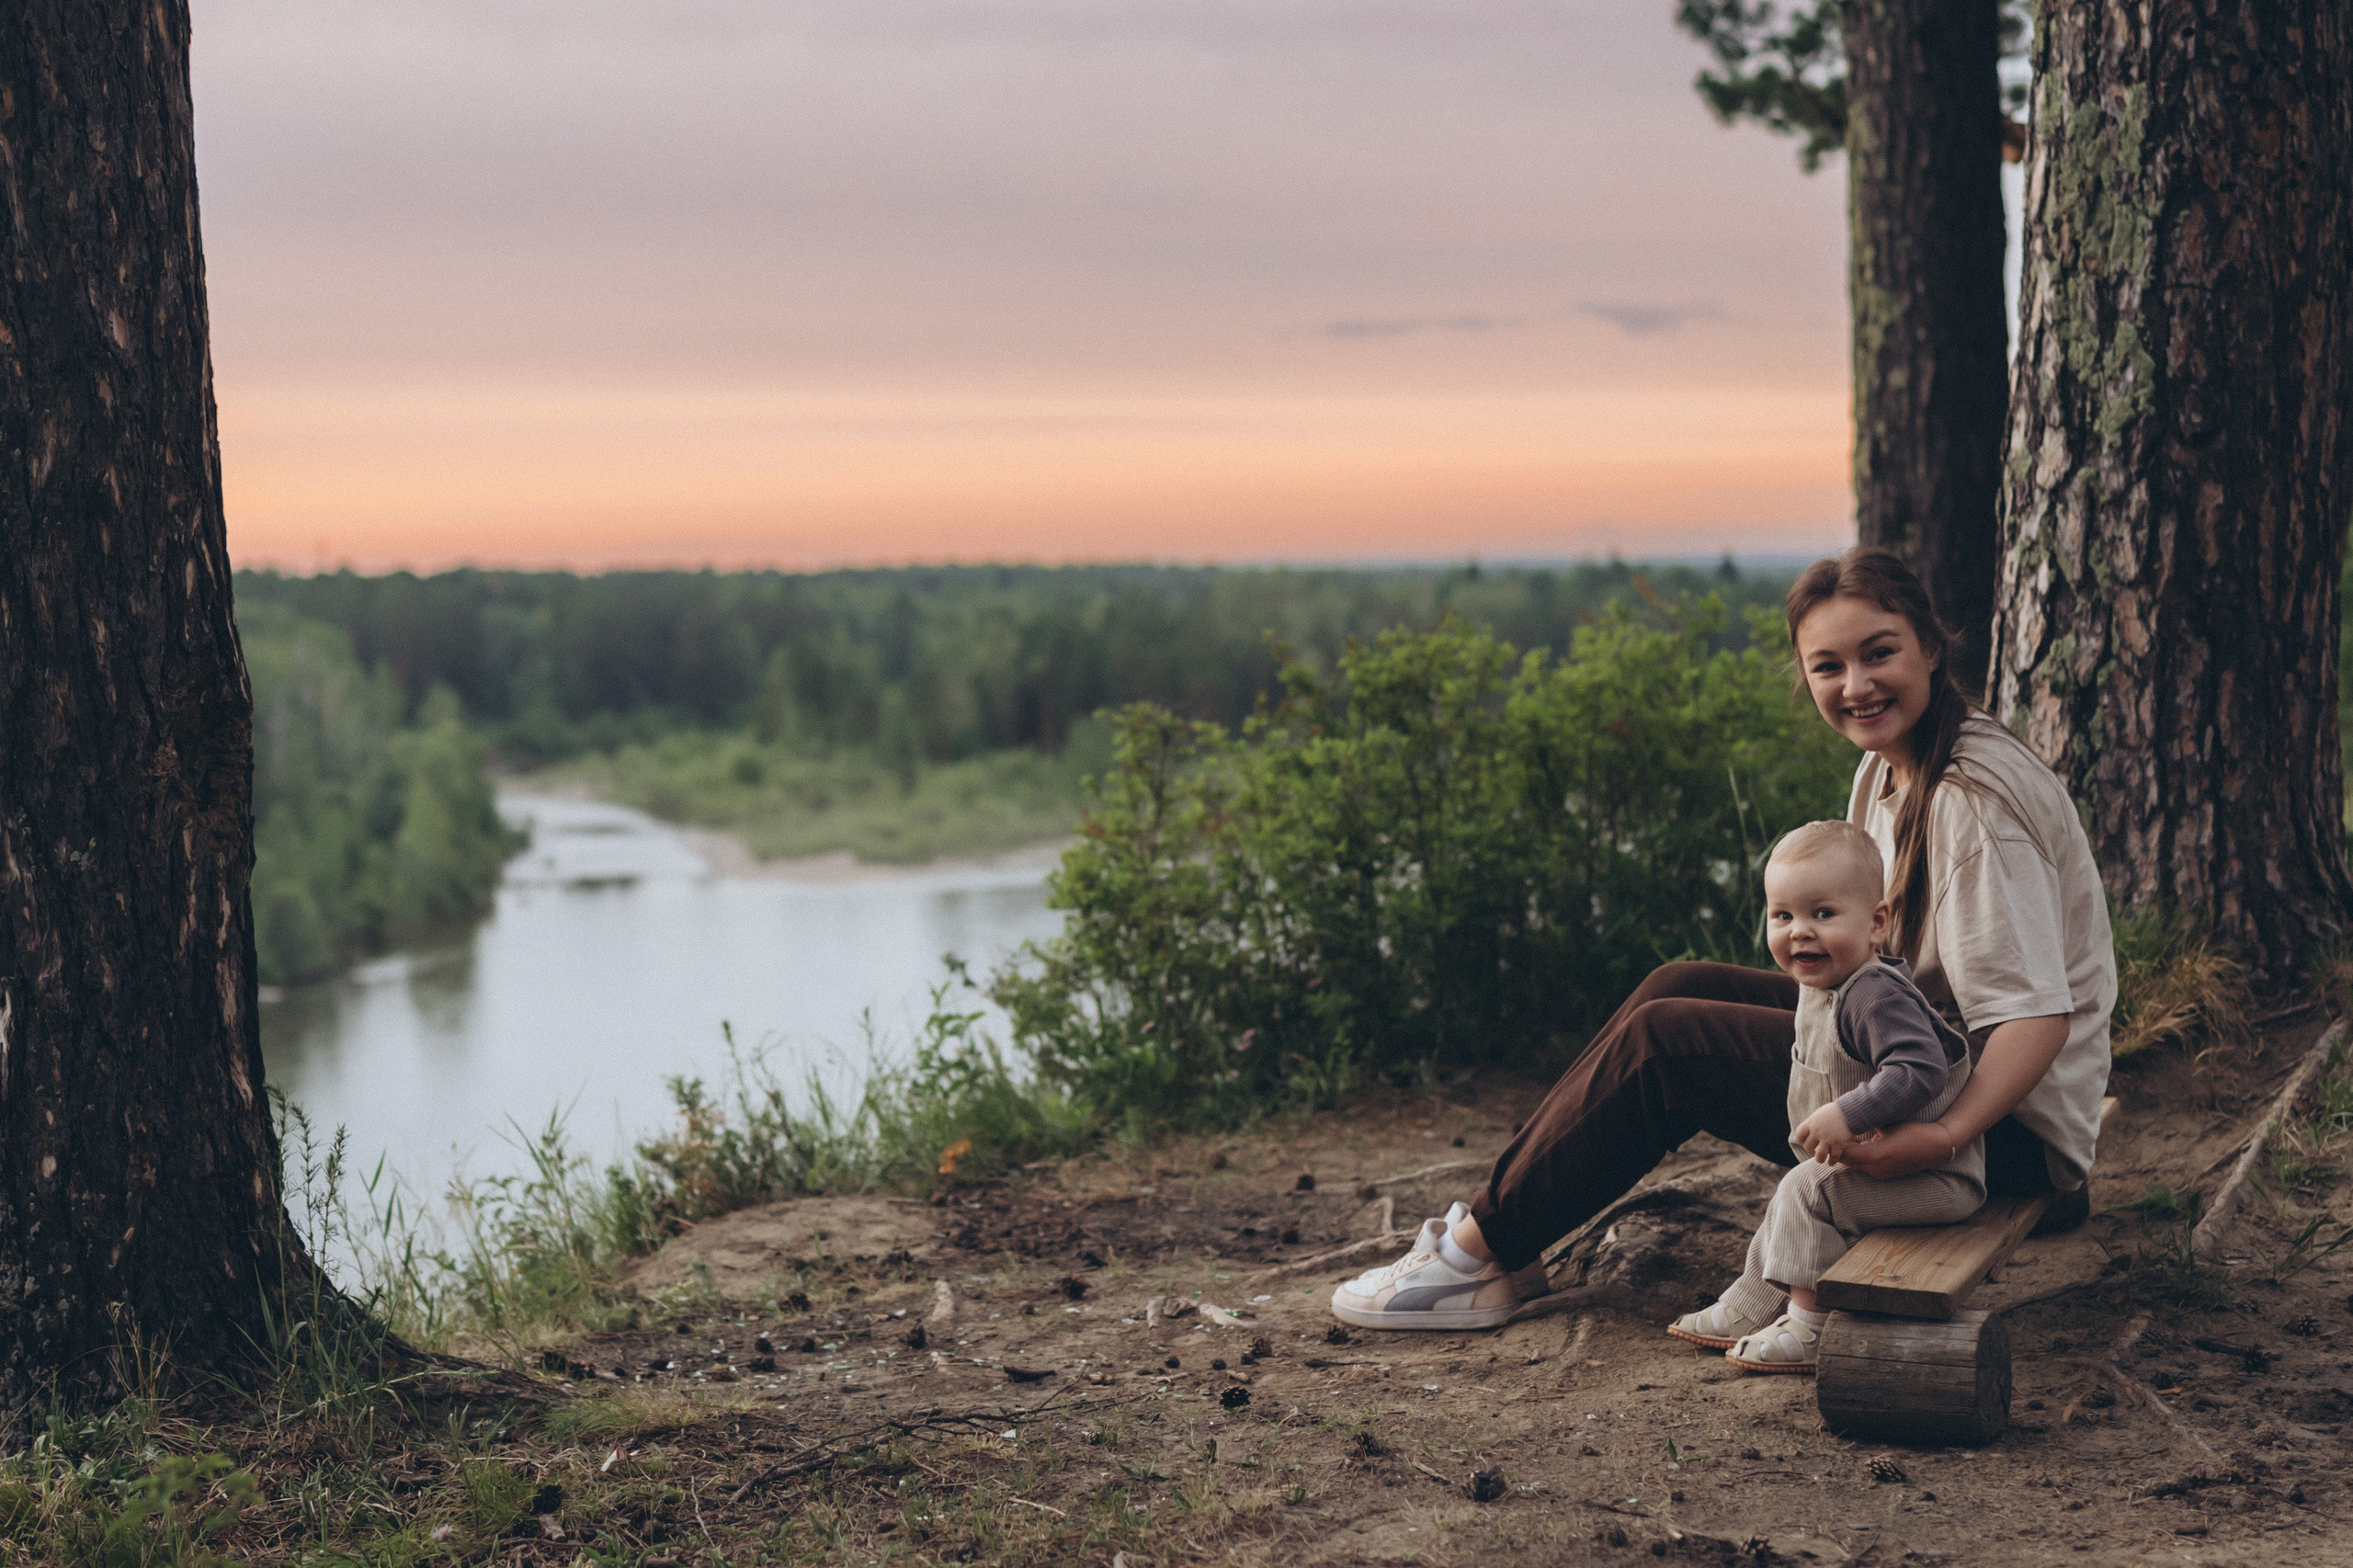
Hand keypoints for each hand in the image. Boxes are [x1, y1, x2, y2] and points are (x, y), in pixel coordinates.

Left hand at [1791, 1103, 1856, 1163]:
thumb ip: (1812, 1124)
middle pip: (1808, 1147)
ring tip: (1820, 1159)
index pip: (1799, 1135)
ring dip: (1819, 1159)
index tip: (1804, 1140)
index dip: (1801, 1139)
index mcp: (1811, 1123)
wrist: (1850, 1111)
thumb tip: (1806, 1133)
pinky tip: (1831, 1162)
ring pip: (1820, 1156)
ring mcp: (1828, 1139)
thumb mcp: (1818, 1114)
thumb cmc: (1833, 1112)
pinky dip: (1832, 1161)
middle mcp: (1818, 1132)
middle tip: (1815, 1148)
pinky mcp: (1839, 1144)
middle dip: (1810, 1148)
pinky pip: (1833, 1157)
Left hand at [1836, 1120, 1951, 1179]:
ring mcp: (1881, 1173)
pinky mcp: (1886, 1174)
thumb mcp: (1886, 1125)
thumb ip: (1867, 1125)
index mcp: (1875, 1155)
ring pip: (1856, 1165)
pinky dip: (1860, 1158)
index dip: (1836, 1143)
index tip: (1832, 1132)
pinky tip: (1860, 1145)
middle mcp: (1876, 1168)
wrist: (1935, 1147)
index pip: (1845, 1153)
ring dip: (1850, 1155)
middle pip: (1848, 1161)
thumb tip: (1851, 1118)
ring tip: (1845, 1139)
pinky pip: (1866, 1167)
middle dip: (1840, 1150)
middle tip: (1834, 1136)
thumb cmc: (1911, 1131)